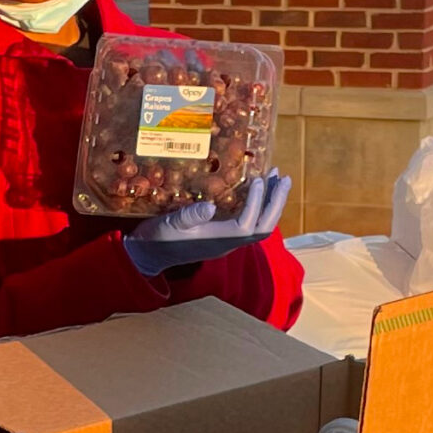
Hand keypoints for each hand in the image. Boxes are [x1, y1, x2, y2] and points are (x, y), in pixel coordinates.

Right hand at [121, 170, 291, 277]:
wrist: (149, 254)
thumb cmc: (157, 238)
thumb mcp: (169, 223)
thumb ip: (189, 216)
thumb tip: (210, 206)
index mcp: (218, 240)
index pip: (247, 225)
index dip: (256, 203)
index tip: (258, 179)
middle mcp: (228, 242)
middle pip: (263, 228)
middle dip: (275, 203)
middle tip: (282, 178)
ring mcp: (228, 240)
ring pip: (260, 226)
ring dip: (271, 203)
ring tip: (276, 178)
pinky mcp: (225, 236)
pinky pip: (251, 222)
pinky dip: (259, 205)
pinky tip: (258, 188)